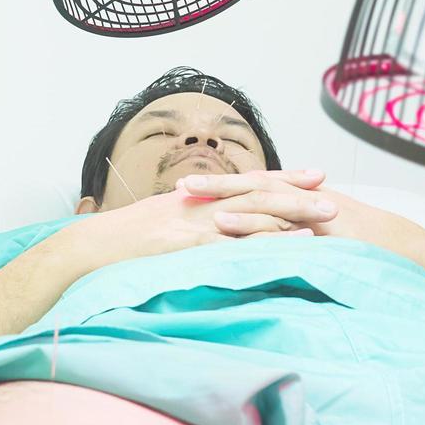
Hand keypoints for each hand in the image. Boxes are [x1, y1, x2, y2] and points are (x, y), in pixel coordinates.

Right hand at [73, 169, 338, 264]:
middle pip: (258, 195)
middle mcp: (201, 205)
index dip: (283, 180)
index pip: (248, 184)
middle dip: (297, 195)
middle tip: (333, 196)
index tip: (315, 176)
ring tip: (326, 218)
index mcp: (197, 199)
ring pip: (253, 216)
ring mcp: (196, 225)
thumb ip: (190, 221)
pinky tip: (292, 247)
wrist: (90, 248)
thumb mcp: (161, 223)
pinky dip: (266, 244)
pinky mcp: (190, 247)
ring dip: (292, 216)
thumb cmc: (122, 241)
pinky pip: (234, 245)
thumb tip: (215, 228)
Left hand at [177, 172, 395, 244]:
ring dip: (223, 194)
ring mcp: (309, 209)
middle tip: (179, 185)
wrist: (404, 252)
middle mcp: (302, 198)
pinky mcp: (316, 225)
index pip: (257, 189)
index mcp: (301, 201)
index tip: (194, 191)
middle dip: (215, 185)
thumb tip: (269, 256)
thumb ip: (296, 244)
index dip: (226, 189)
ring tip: (189, 196)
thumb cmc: (365, 254)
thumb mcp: (324, 247)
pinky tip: (225, 223)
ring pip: (260, 196)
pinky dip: (250, 220)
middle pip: (252, 185)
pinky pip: (279, 221)